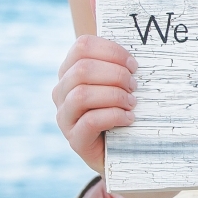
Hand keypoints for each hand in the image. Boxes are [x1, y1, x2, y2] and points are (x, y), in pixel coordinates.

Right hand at [53, 35, 137, 172]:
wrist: (123, 151)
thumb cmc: (123, 109)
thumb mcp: (119, 83)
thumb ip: (120, 65)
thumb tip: (136, 51)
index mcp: (70, 71)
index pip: (82, 46)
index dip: (111, 51)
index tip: (134, 64)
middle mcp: (62, 92)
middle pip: (82, 70)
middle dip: (115, 75)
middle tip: (135, 86)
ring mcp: (65, 117)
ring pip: (82, 95)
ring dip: (114, 95)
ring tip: (132, 103)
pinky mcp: (75, 140)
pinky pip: (90, 121)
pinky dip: (114, 115)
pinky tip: (129, 118)